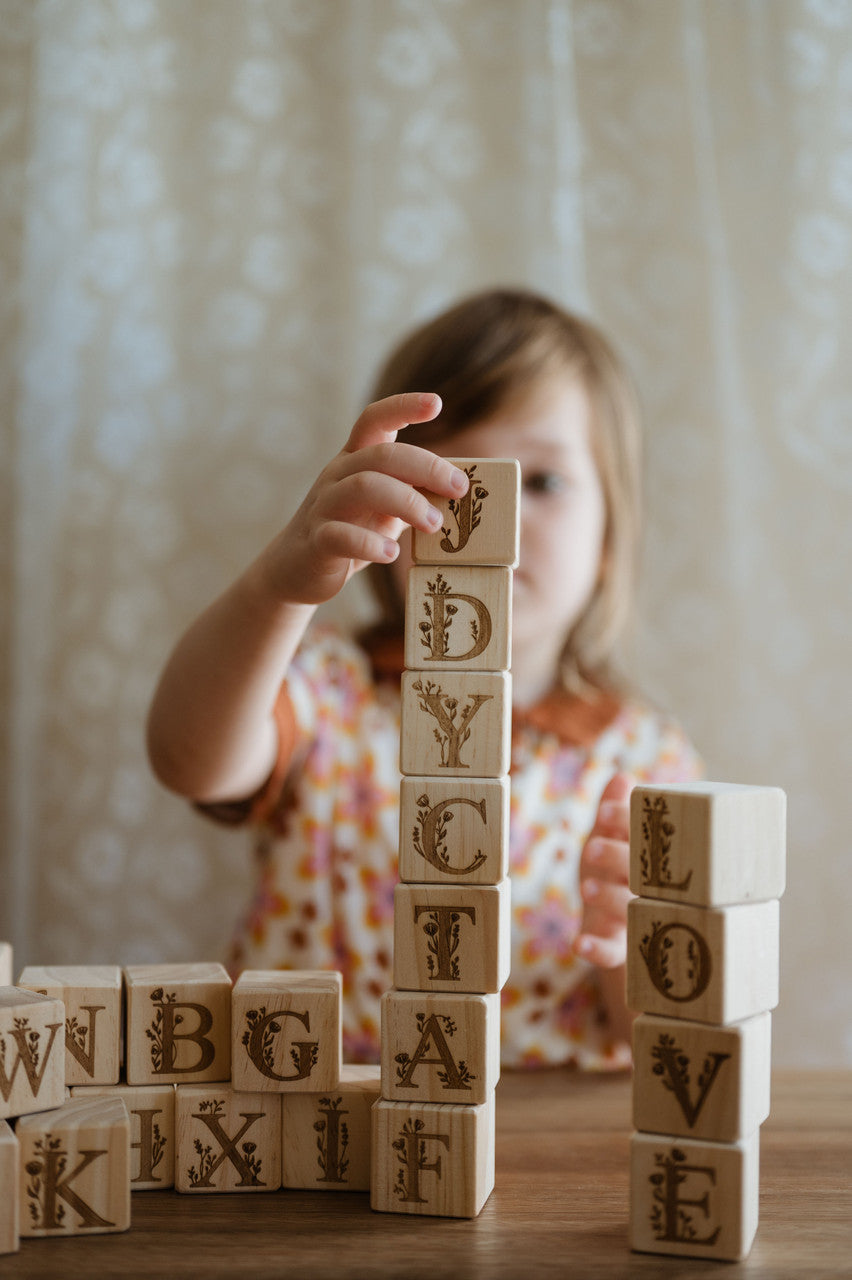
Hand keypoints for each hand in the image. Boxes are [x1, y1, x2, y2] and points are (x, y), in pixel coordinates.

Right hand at [258, 393, 468, 605]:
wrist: (298, 569)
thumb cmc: (352, 531)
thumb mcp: (384, 507)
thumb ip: (413, 493)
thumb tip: (460, 489)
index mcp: (355, 459)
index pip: (374, 419)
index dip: (403, 406)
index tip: (435, 403)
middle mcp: (337, 474)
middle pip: (382, 455)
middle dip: (426, 468)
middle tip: (459, 489)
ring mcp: (324, 506)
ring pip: (363, 487)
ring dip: (407, 502)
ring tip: (435, 525)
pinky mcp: (317, 541)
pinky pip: (341, 536)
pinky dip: (370, 544)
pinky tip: (391, 554)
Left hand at [574, 772, 635, 968]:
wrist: (615, 932)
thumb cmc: (612, 877)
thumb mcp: (609, 843)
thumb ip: (613, 816)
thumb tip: (621, 776)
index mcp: (645, 857)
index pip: (641, 836)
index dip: (624, 823)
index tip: (604, 812)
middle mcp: (646, 889)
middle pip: (639, 872)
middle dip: (617, 858)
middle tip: (592, 848)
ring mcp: (635, 921)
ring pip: (629, 910)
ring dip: (608, 899)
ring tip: (587, 888)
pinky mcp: (620, 951)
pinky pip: (610, 953)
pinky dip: (596, 948)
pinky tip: (579, 943)